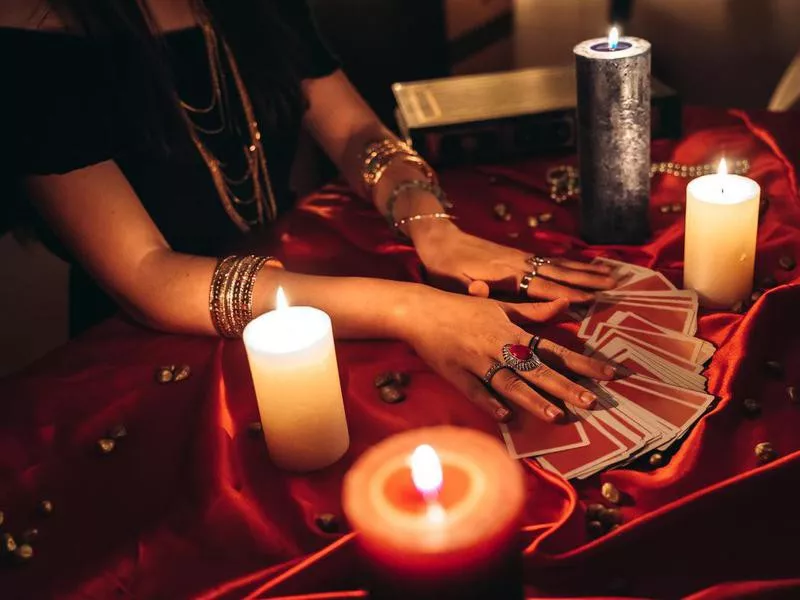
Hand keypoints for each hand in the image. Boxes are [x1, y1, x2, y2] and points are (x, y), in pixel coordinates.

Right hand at [404, 287, 621, 422]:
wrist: (422, 310)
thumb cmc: (463, 309)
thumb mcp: (500, 307)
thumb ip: (534, 312)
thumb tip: (565, 305)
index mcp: (513, 332)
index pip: (555, 349)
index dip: (583, 362)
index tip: (610, 374)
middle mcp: (499, 347)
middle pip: (537, 369)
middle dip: (565, 386)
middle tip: (591, 402)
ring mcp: (477, 361)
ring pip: (509, 382)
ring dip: (532, 399)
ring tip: (555, 415)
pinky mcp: (456, 374)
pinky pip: (475, 391)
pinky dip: (490, 403)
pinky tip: (506, 417)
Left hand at [411, 222, 615, 302]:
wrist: (440, 240)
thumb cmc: (444, 269)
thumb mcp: (451, 284)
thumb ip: (469, 291)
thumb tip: (482, 292)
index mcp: (505, 275)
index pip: (541, 287)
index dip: (565, 295)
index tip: (590, 301)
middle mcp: (519, 263)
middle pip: (560, 273)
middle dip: (589, 280)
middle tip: (616, 286)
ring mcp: (522, 257)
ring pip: (561, 264)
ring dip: (588, 270)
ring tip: (614, 274)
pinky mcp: (520, 254)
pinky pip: (553, 260)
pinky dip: (573, 263)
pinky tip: (588, 265)